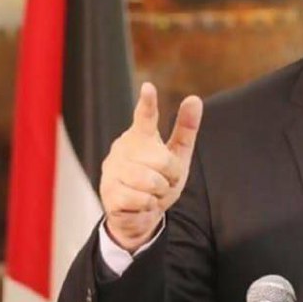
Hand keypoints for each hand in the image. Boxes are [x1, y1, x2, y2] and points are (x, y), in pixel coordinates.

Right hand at [99, 82, 202, 251]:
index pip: (144, 117)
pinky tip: (141, 204)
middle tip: (163, 181)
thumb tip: (194, 98)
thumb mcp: (177, 155)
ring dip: (160, 192)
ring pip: (152, 181)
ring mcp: (112, 169)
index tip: (149, 87)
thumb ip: (185, 129)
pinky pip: (142, 199)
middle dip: (171, 176)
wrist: (139, 214)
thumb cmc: (159, 178)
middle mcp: (123, 148)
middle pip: (162, 161)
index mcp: (141, 136)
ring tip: (152, 193)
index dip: (148, 103)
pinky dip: (149, 205)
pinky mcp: (108, 192)